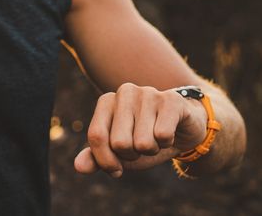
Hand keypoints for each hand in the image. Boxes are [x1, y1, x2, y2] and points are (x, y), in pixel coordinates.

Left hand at [74, 83, 207, 177]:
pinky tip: (170, 131)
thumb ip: (97, 158)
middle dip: (132, 155)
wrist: (182, 128)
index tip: (116, 169)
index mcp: (106, 101)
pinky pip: (162, 135)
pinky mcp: (170, 100)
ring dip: (151, 150)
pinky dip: (167, 143)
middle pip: (119, 143)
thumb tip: (79, 166)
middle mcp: (124, 92)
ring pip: (143, 143)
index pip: (96, 136)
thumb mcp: (119, 152)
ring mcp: (148, 93)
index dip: (106, 161)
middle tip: (141, 145)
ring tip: (155, 137)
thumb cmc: (144, 139)